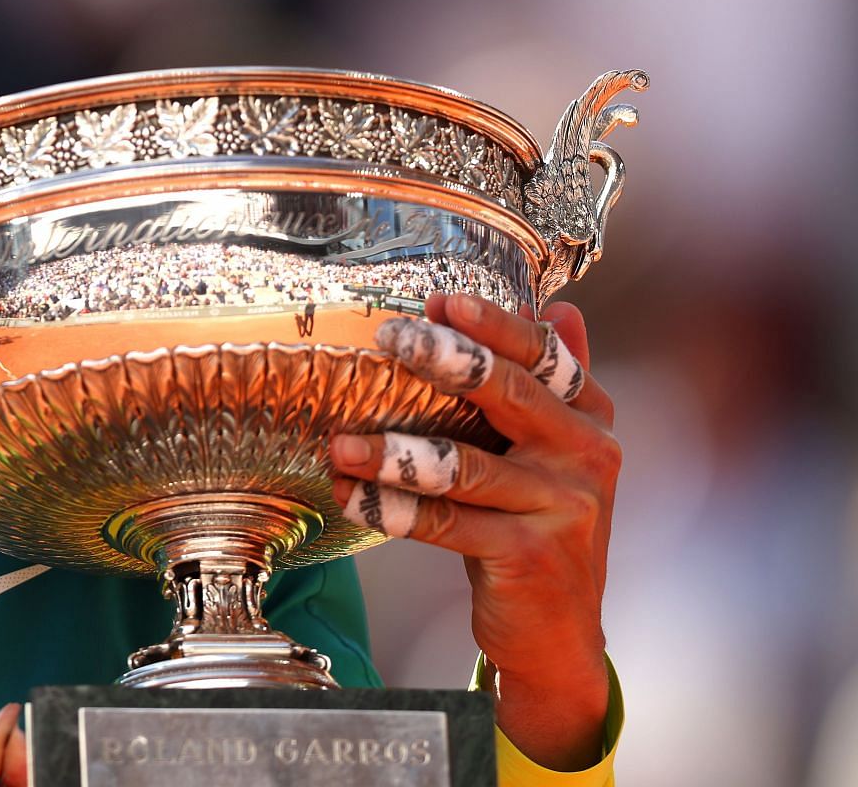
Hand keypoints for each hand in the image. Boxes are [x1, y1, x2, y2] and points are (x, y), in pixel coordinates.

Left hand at [330, 293, 618, 770]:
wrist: (558, 631)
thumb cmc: (538, 524)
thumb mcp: (554, 451)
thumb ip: (552, 383)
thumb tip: (559, 305)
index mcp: (589, 417)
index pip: (543, 355)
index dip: (492, 325)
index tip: (439, 301)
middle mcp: (586, 455)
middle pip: (508, 394)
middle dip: (444, 360)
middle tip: (388, 339)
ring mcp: (562, 507)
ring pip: (465, 465)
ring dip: (394, 451)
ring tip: (342, 442)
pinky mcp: (529, 556)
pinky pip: (447, 523)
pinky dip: (391, 509)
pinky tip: (349, 494)